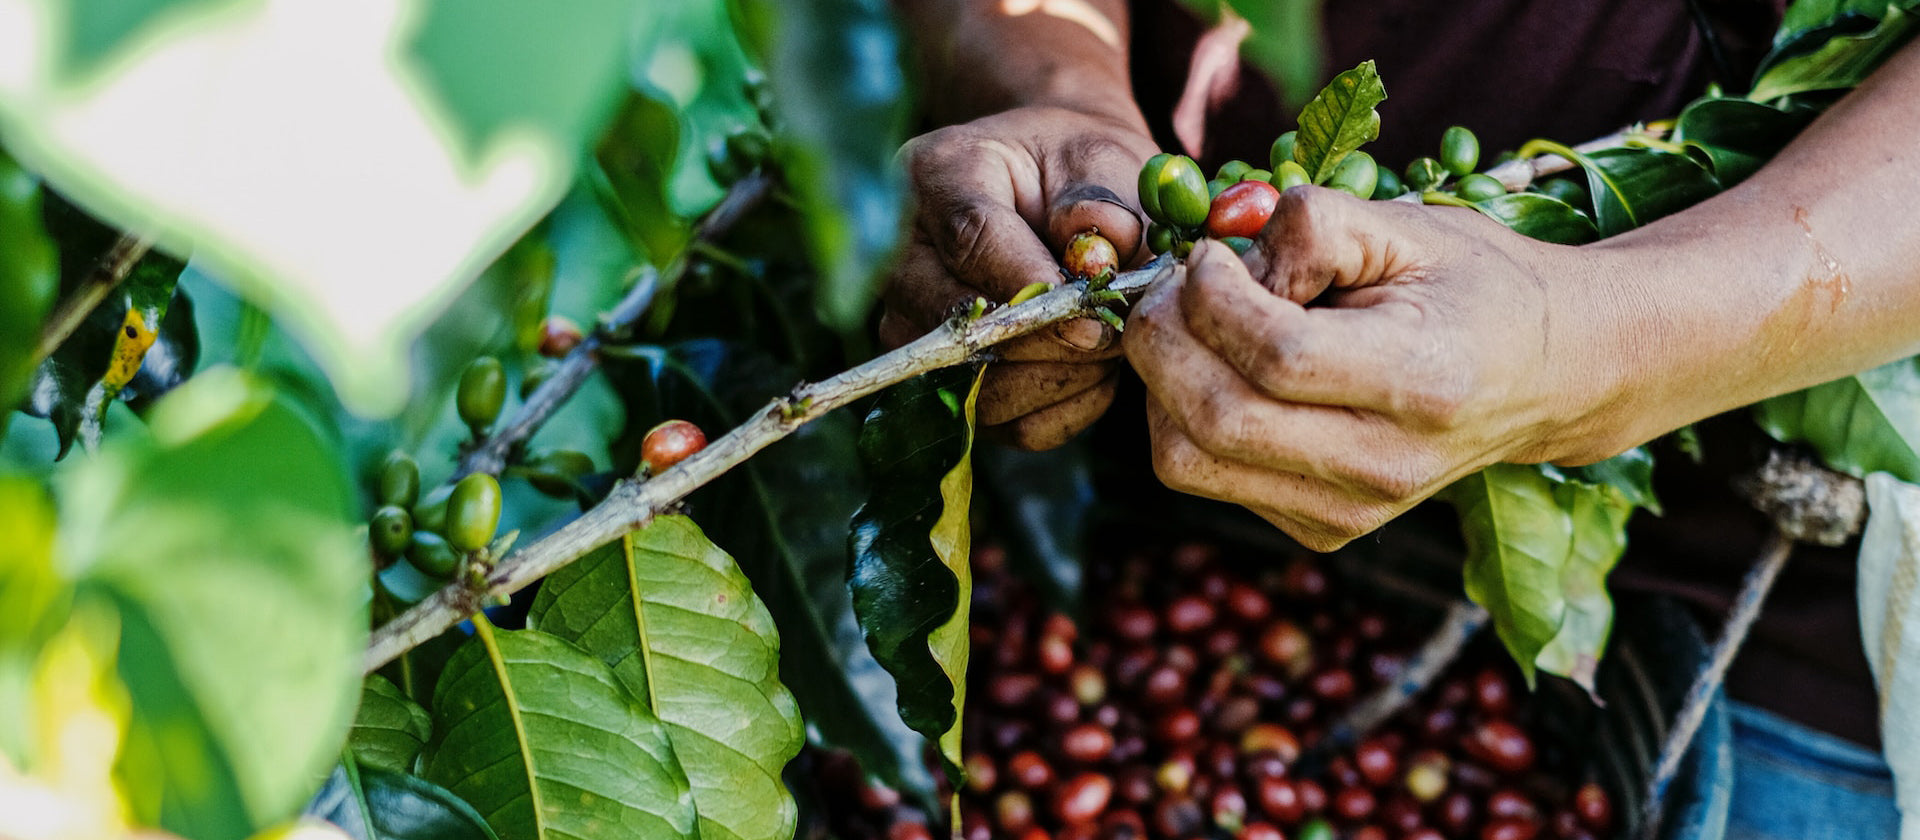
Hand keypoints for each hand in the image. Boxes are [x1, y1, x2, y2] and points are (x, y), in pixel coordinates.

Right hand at [878, 106, 1158, 449]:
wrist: (1059, 195)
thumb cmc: (1078, 172)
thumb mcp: (1100, 161)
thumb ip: (1102, 202)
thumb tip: (1099, 258)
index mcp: (935, 175)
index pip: (969, 238)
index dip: (1029, 283)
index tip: (1088, 315)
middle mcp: (903, 256)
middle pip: (959, 323)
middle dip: (1049, 340)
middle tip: (1113, 332)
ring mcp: (913, 325)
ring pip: (981, 385)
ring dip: (1062, 377)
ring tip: (1108, 341)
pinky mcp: (942, 382)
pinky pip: (1006, 423)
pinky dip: (1063, 405)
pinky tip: (1092, 368)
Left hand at [1125, 188, 1638, 549]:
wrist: (1546, 376)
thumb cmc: (1472, 285)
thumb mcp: (1408, 227)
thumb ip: (1312, 227)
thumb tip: (1220, 263)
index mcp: (1421, 383)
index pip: (1277, 357)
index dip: (1214, 297)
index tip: (1209, 255)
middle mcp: (1383, 465)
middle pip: (1214, 419)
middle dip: (1162, 339)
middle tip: (1174, 286)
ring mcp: (1347, 513)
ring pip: (1187, 460)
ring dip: (1162, 382)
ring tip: (1193, 326)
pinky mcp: (1319, 530)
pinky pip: (1204, 476)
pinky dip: (1184, 417)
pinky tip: (1223, 370)